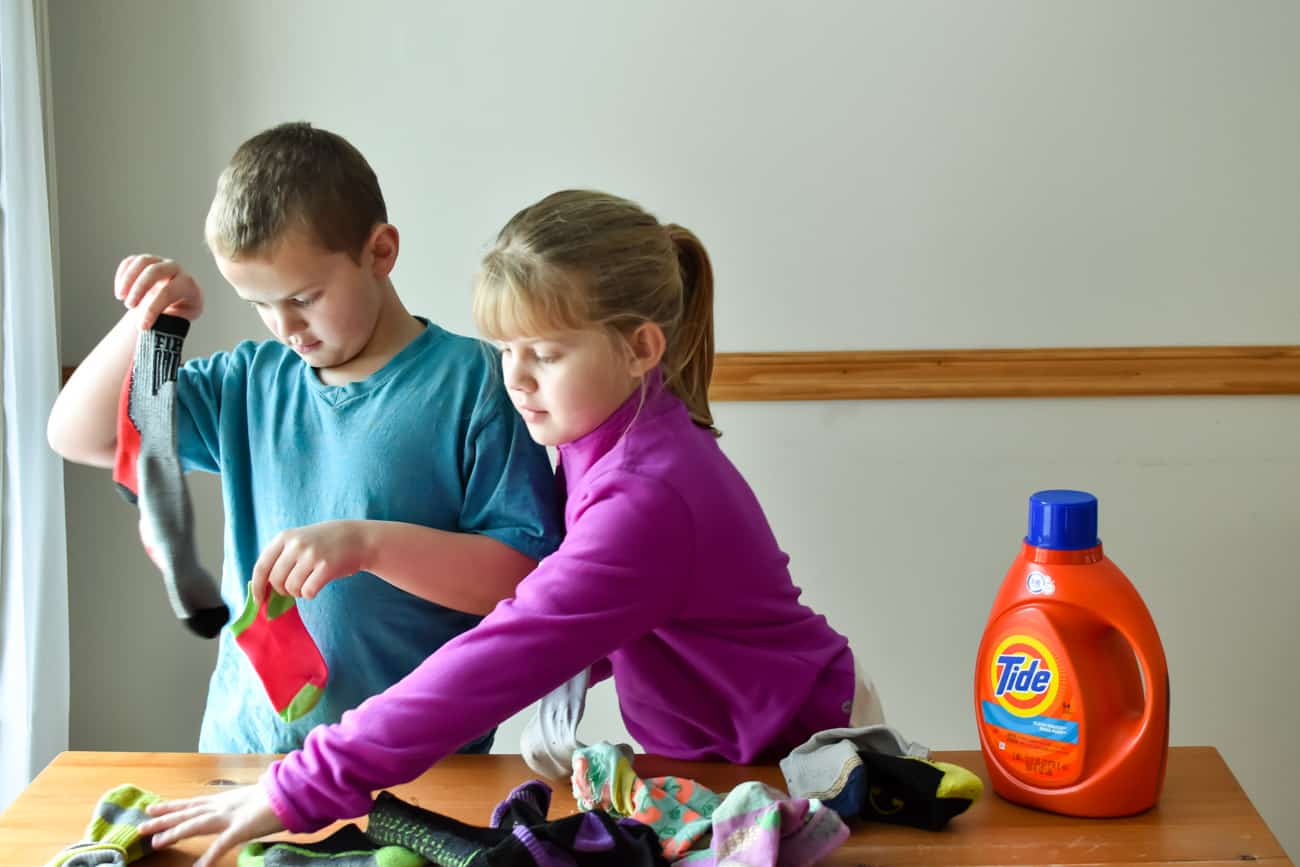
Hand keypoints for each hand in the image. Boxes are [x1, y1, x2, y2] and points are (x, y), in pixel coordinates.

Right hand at [114, 254, 203, 329]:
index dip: (152, 309)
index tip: (141, 327)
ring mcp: (160, 262)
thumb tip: (151, 334)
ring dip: (127, 279)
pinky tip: (120, 293)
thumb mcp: (178, 320)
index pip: (168, 292)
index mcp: (188, 285)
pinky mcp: (146, 261)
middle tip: (129, 306)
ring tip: (120, 298)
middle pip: (154, 271)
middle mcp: (176, 269)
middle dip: (138, 288)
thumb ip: (167, 323)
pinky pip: (131, 261)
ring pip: (142, 261)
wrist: (177, 302)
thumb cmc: (178, 314)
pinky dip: (122, 275)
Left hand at [140, 784, 282, 866]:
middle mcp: (222, 806)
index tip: (153, 807)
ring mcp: (230, 817)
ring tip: (155, 842)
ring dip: (174, 833)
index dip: (172, 806)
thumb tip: (236, 809)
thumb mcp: (253, 798)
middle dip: (164, 819)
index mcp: (226, 799)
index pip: (193, 803)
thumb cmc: (278, 794)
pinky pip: (221, 845)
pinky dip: (208, 857)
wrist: (293, 790)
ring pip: (195, 825)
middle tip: (141, 825)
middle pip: (187, 813)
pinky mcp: (241, 828)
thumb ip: (241, 805)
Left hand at [252, 520, 369, 603]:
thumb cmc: (325, 543)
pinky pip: (308, 591)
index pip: (262, 566)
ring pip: (292, 588)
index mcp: (285, 537)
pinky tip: (317, 585)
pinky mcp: (326, 567)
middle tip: (294, 587)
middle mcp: (296, 545)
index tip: (259, 601)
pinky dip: (310, 593)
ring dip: (298, 592)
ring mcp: (311, 555)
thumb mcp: (300, 540)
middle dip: (283, 590)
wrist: (358, 538)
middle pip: (276, 581)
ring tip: (308, 584)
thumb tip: (263, 588)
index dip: (258, 587)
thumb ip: (281, 558)